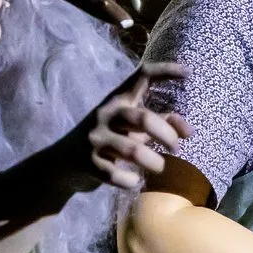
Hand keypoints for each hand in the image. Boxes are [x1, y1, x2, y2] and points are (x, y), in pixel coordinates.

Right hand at [58, 61, 189, 194]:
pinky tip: (134, 181)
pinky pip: (116, 175)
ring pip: (132, 150)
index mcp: (119, 99)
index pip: (142, 76)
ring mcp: (96, 138)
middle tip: (176, 148)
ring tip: (159, 167)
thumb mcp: (132, 127)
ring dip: (153, 162)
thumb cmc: (109, 140)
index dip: (165, 71)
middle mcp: (106, 114)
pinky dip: (130, 181)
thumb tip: (190, 132)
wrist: (63, 163)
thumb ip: (161, 123)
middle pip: (143, 119)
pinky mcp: (89, 162)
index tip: (188, 72)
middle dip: (166, 135)